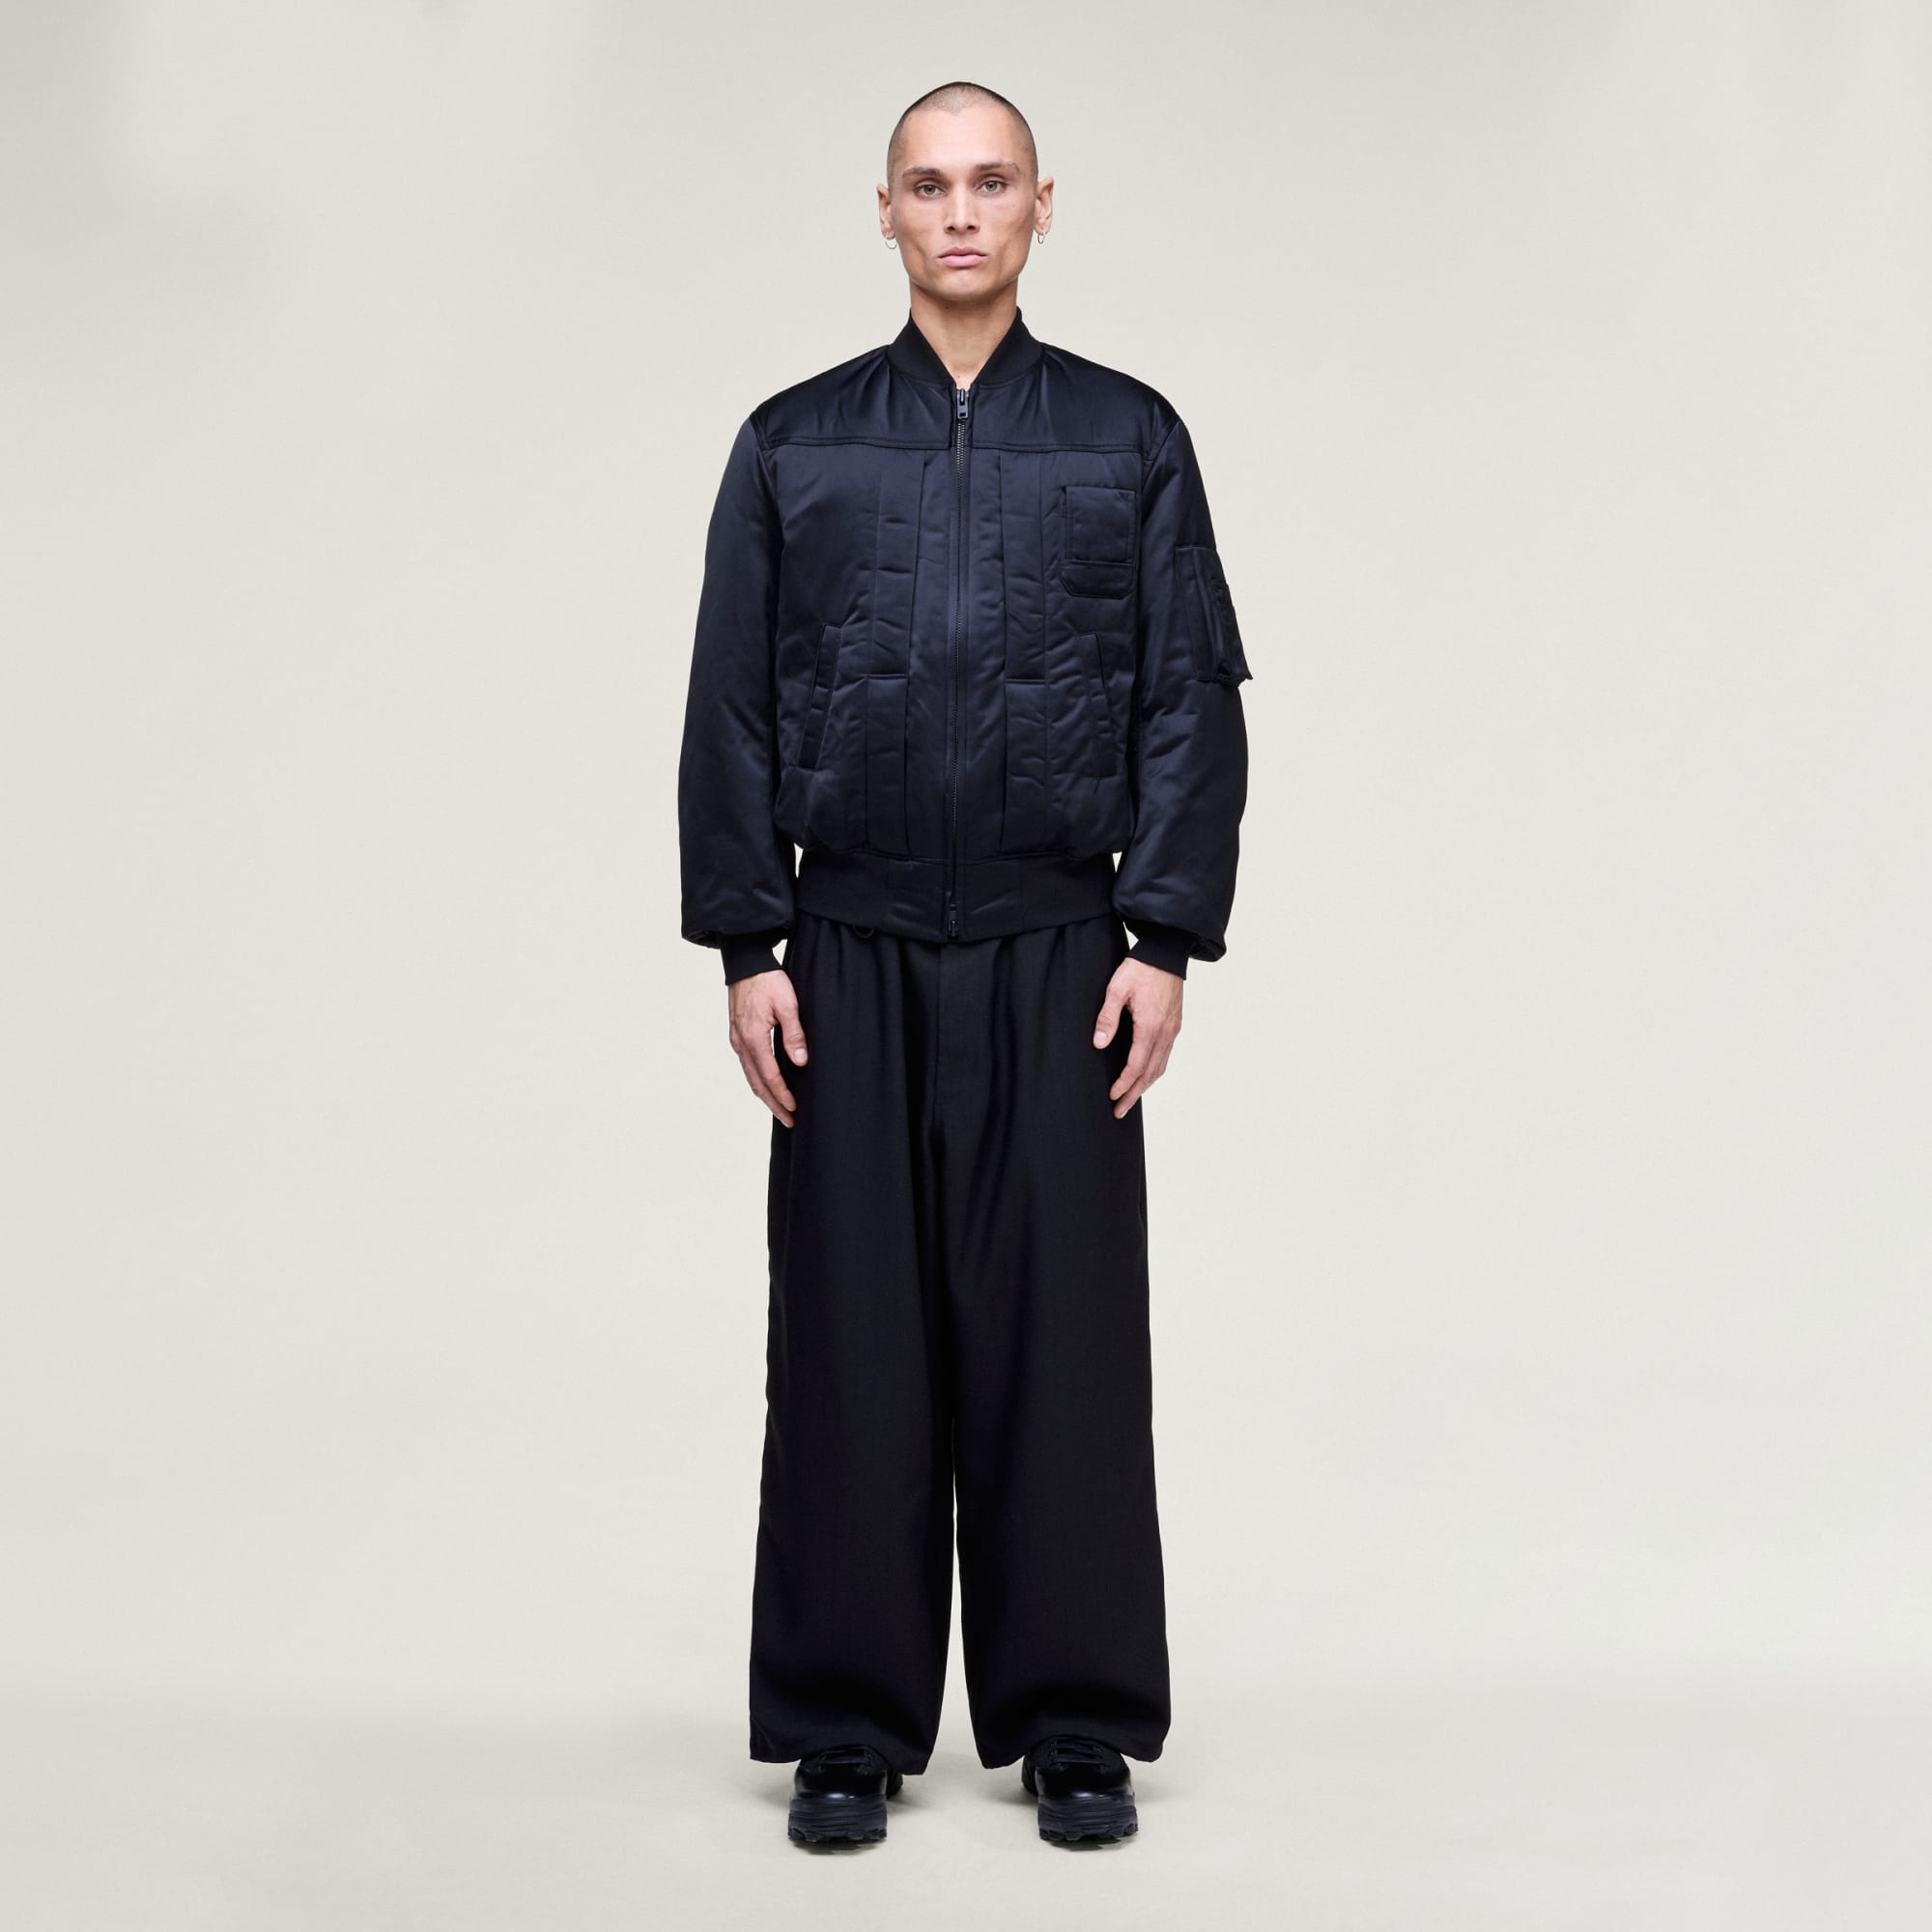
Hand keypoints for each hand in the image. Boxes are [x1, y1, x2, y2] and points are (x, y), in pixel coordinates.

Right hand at [729, 968, 806, 1124]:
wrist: (745, 964)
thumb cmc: (768, 980)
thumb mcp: (788, 1004)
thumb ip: (794, 1034)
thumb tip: (801, 1062)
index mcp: (753, 1037)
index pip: (770, 1076)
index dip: (782, 1095)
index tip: (794, 1108)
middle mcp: (740, 1043)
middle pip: (756, 1083)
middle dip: (773, 1104)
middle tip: (789, 1120)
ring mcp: (736, 1040)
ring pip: (750, 1076)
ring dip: (764, 1095)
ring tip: (779, 1109)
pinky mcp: (736, 1035)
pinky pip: (747, 1066)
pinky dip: (757, 1081)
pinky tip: (767, 1085)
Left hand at [1092, 958, 1182, 1116]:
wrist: (1166, 952)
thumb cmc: (1140, 969)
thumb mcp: (1116, 989)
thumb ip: (1107, 1017)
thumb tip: (1099, 1044)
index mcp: (1150, 1026)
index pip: (1136, 1065)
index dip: (1124, 1084)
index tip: (1112, 1096)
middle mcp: (1166, 1032)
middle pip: (1150, 1073)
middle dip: (1134, 1094)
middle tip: (1120, 1111)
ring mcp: (1173, 1029)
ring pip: (1160, 1066)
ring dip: (1145, 1085)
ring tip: (1131, 1098)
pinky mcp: (1175, 1024)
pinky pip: (1166, 1055)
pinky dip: (1155, 1070)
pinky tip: (1145, 1074)